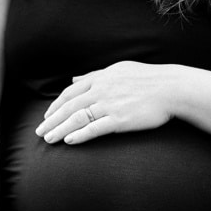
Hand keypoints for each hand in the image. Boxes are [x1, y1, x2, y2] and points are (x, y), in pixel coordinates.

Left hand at [35, 61, 180, 143]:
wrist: (171, 88)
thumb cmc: (148, 78)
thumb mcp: (119, 69)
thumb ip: (95, 75)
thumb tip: (76, 79)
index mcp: (100, 78)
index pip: (70, 92)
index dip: (56, 105)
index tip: (47, 116)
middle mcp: (101, 90)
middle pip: (69, 106)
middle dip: (51, 120)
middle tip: (39, 132)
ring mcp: (109, 105)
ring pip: (77, 118)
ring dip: (60, 129)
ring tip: (49, 139)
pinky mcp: (119, 119)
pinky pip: (94, 128)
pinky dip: (80, 135)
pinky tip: (69, 141)